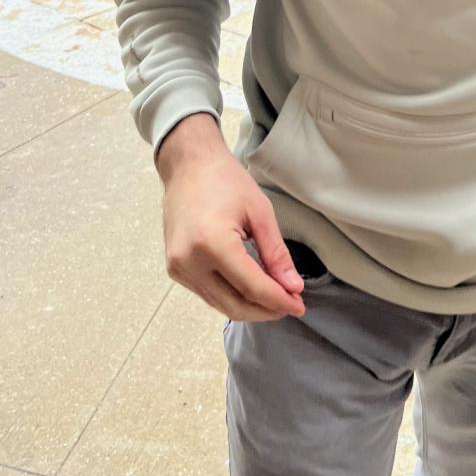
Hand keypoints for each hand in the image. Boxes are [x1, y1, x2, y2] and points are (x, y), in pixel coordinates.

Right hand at [161, 142, 305, 322]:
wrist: (188, 165)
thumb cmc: (225, 180)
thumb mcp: (260, 212)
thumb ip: (276, 253)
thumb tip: (293, 287)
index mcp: (212, 243)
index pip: (252, 287)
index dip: (279, 300)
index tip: (300, 305)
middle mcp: (190, 261)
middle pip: (235, 305)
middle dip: (266, 310)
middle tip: (291, 302)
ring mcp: (178, 268)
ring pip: (220, 304)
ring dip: (250, 307)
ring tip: (275, 297)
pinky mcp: (175, 269)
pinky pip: (208, 294)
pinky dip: (231, 296)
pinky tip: (251, 287)